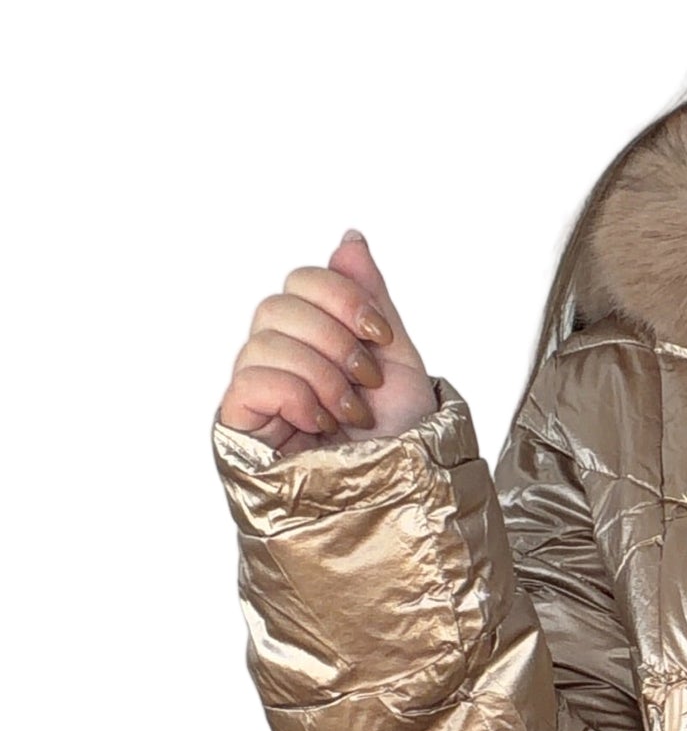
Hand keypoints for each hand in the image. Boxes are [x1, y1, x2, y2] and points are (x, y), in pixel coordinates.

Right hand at [217, 232, 438, 457]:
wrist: (402, 490)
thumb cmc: (401, 437)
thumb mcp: (397, 358)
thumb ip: (370, 299)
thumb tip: (350, 240)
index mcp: (312, 338)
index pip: (300, 280)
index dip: (341, 296)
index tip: (379, 335)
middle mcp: (277, 359)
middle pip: (277, 305)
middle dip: (335, 339)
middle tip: (367, 380)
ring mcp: (256, 392)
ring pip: (265, 341)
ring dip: (323, 375)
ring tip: (350, 412)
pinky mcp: (238, 424)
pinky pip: (250, 379)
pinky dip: (296, 396)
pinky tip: (319, 423)